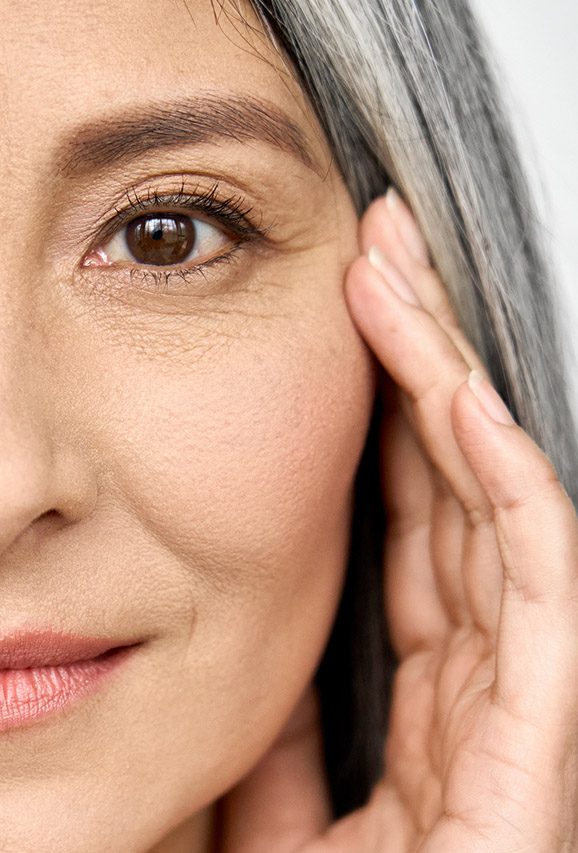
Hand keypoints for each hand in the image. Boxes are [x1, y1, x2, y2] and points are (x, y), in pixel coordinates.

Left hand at [217, 190, 577, 851]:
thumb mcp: (278, 817)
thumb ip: (281, 739)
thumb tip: (254, 659)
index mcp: (427, 696)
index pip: (406, 525)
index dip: (378, 421)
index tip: (341, 327)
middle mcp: (484, 675)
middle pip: (449, 487)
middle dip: (418, 361)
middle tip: (379, 252)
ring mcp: (523, 693)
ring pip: (490, 501)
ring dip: (447, 382)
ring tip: (401, 277)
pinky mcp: (546, 726)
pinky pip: (537, 574)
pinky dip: (506, 480)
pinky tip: (463, 396)